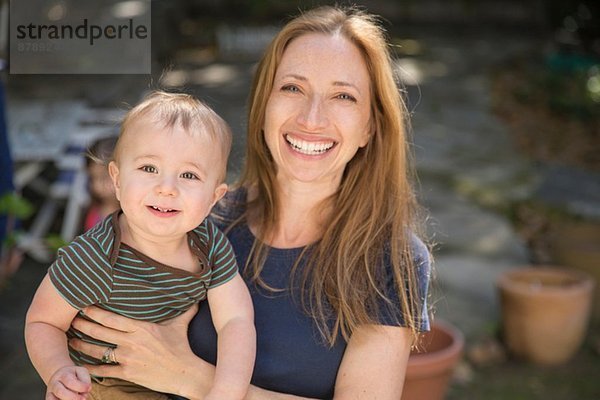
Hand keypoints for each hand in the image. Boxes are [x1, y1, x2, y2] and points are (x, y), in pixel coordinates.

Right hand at [46, 365, 90, 399]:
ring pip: (52, 399)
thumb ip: (85, 380)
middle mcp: (54, 383)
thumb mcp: (81, 372)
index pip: (70, 381)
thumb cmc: (74, 374)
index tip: (88, 389)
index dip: (80, 386)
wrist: (60, 375)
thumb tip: (87, 391)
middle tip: (83, 398)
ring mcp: (50, 392)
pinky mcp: (49, 398)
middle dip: (73, 397)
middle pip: (60, 391)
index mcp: (63, 374)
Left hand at [67, 305, 211, 395]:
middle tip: (71, 320)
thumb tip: (195, 296)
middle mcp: (132, 342)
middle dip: (84, 325)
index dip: (96, 312)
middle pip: (101, 332)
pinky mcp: (127, 374)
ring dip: (82, 345)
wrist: (184, 373)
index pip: (113, 318)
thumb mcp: (180, 325)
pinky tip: (81, 365)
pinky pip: (104, 370)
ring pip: (98, 350)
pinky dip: (90, 369)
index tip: (84, 306)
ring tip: (71, 340)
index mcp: (142, 328)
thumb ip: (183, 309)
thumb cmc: (181, 348)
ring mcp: (128, 358)